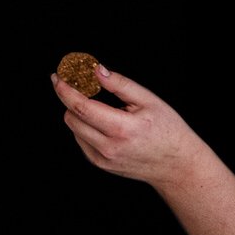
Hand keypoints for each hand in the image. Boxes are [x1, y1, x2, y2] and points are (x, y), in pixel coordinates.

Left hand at [49, 64, 206, 187]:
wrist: (177, 165)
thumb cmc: (167, 129)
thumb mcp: (149, 100)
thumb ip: (120, 84)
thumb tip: (95, 70)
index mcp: (123, 128)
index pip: (82, 107)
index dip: (66, 90)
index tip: (57, 76)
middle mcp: (109, 147)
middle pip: (71, 117)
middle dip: (69, 98)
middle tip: (74, 84)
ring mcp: (103, 158)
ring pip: (74, 128)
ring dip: (77, 112)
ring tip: (95, 103)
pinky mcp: (100, 164)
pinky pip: (81, 140)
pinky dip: (84, 126)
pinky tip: (101, 121)